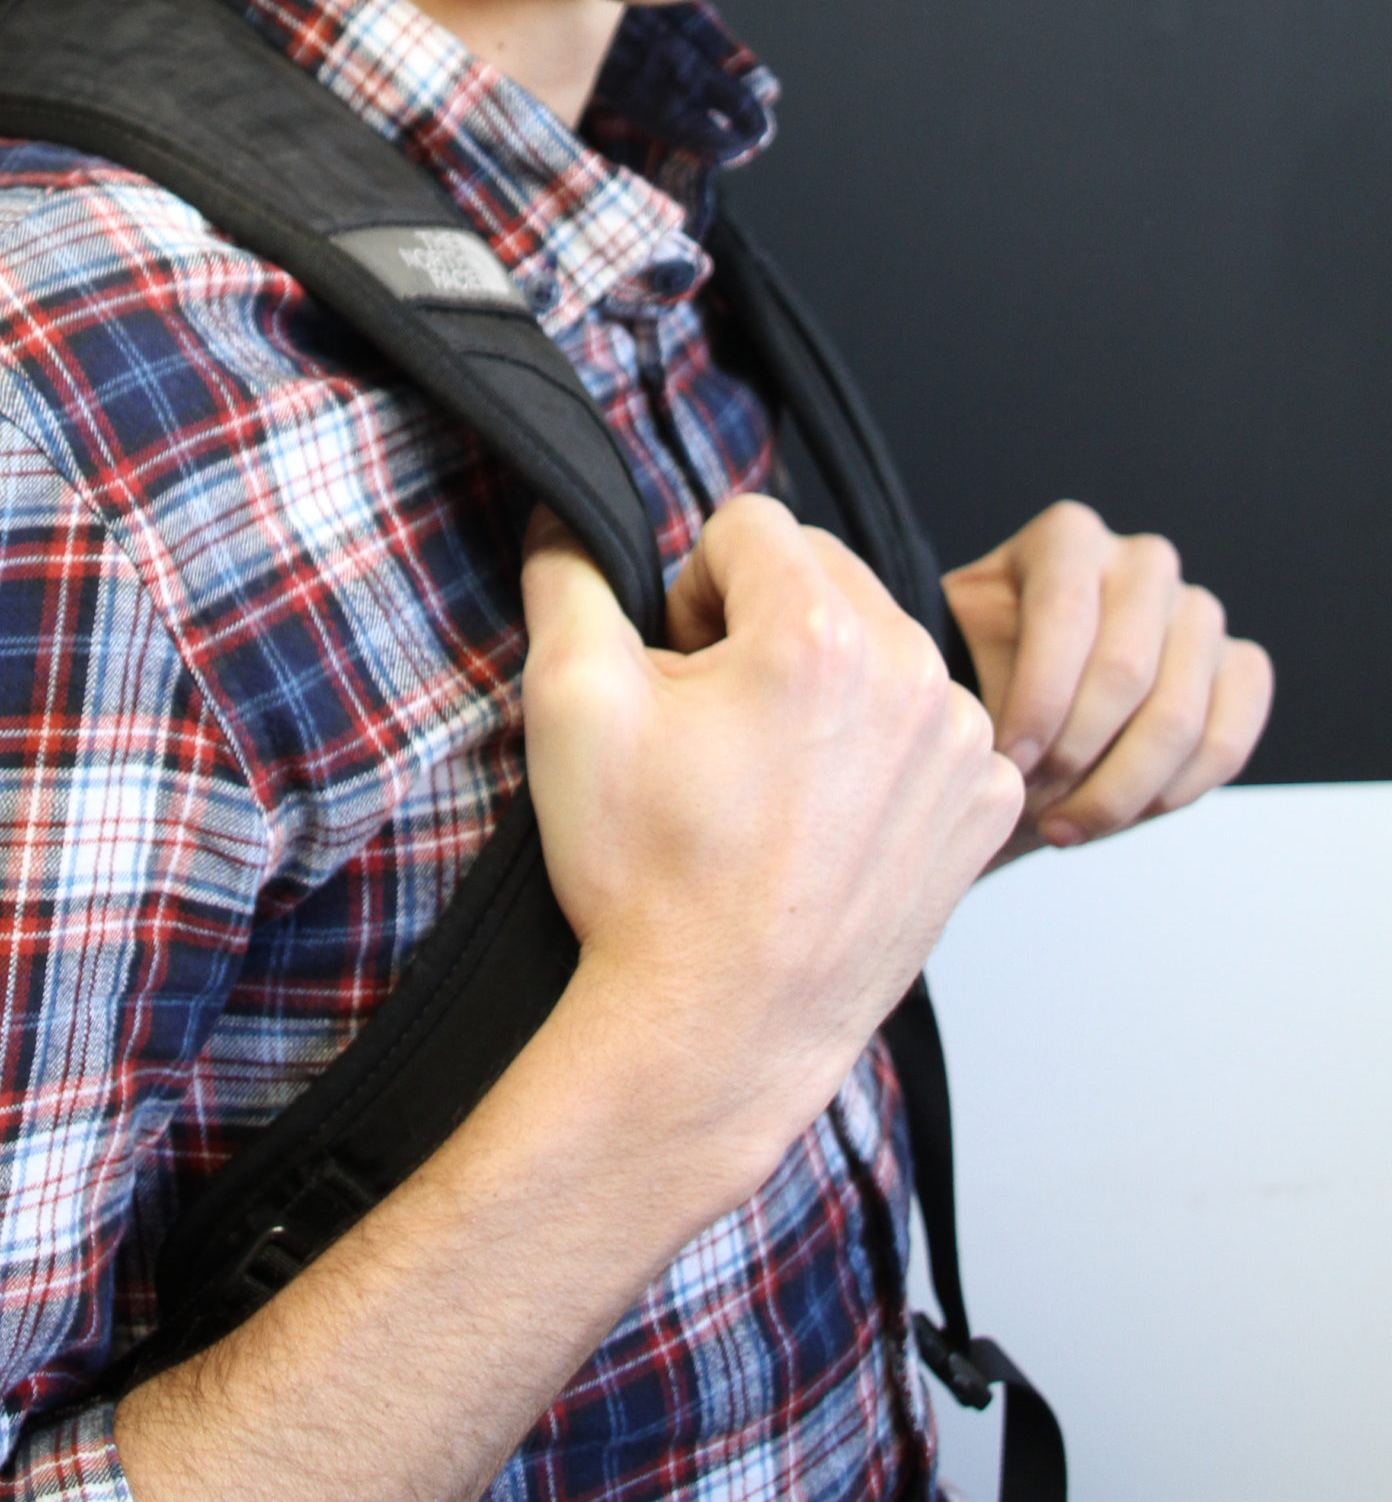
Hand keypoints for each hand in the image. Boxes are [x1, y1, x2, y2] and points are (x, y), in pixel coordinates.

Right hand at [521, 496, 1020, 1189]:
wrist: (718, 1033)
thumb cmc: (647, 879)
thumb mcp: (571, 707)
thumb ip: (569, 579)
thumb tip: (567, 519)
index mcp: (818, 634)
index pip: (748, 525)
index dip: (692, 590)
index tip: (680, 672)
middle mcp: (913, 674)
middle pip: (824, 572)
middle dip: (763, 623)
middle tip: (718, 726)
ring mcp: (963, 746)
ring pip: (882, 643)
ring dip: (829, 680)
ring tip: (773, 777)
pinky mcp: (985, 807)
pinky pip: (930, 722)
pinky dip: (882, 746)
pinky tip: (829, 814)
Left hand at [943, 500, 1272, 852]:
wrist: (1032, 697)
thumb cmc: (988, 669)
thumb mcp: (962, 656)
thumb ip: (976, 684)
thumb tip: (993, 746)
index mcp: (1068, 537)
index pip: (1064, 615)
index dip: (1036, 701)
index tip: (1005, 763)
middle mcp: (1143, 561)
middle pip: (1126, 671)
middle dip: (1075, 754)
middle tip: (1032, 807)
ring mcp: (1200, 611)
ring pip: (1179, 718)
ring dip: (1118, 790)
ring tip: (1064, 825)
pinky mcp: (1241, 665)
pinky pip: (1225, 742)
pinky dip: (1173, 794)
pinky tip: (1120, 817)